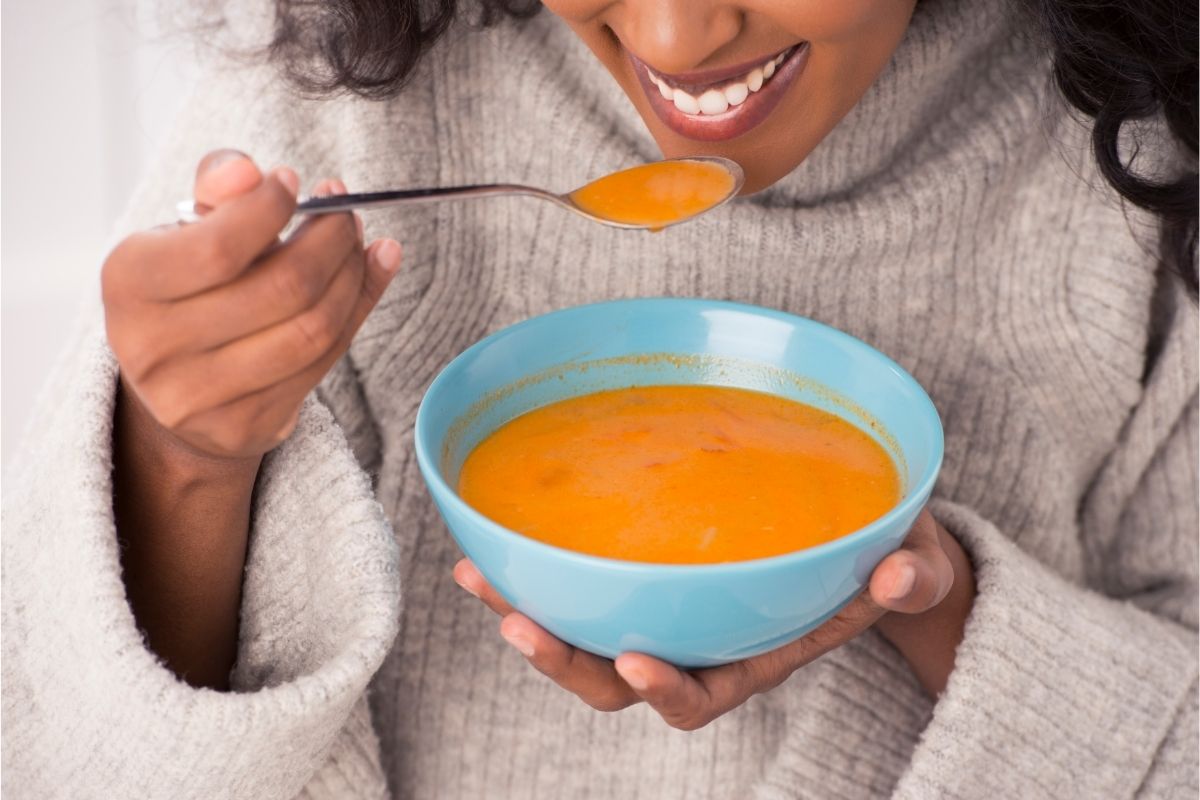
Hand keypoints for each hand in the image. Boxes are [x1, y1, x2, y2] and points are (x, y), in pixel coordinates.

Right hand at [103, 149, 401, 460]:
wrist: (175, 387)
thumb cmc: (187, 289)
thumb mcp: (184, 232)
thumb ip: (217, 190)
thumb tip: (248, 171)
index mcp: (130, 283)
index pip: (219, 247)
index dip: (271, 209)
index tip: (295, 182)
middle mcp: (155, 346)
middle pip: (283, 288)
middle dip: (331, 241)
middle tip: (346, 214)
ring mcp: (200, 396)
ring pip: (313, 329)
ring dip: (353, 277)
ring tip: (358, 243)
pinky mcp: (247, 426)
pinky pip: (325, 362)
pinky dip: (359, 310)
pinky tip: (370, 273)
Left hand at [453, 509, 970, 729]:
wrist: (862, 546)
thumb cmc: (888, 558)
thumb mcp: (914, 565)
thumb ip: (913, 576)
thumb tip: (901, 570)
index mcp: (761, 657)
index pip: (707, 694)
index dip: (669, 689)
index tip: (635, 660)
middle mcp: (704, 647)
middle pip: (621, 682)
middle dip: (565, 661)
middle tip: (517, 622)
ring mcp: (669, 615)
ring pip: (587, 636)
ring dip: (528, 612)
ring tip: (475, 574)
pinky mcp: (647, 580)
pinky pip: (584, 590)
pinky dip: (537, 572)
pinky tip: (493, 539)